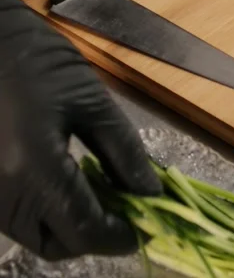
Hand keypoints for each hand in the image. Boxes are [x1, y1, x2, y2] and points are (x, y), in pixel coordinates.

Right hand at [0, 0, 159, 260]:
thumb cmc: (37, 59)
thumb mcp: (90, 99)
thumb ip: (124, 151)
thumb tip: (150, 193)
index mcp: (33, 170)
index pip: (85, 230)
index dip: (122, 233)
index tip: (148, 221)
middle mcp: (4, 194)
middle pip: (59, 244)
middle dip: (96, 233)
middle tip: (126, 205)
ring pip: (37, 235)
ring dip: (72, 224)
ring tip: (101, 188)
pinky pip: (20, 217)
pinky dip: (48, 211)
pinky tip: (69, 180)